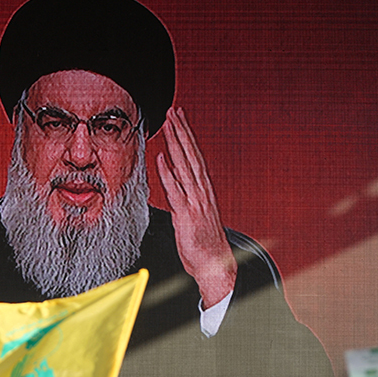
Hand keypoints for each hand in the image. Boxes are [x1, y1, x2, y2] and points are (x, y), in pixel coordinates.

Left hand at [156, 107, 236, 308]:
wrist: (216, 266)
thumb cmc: (204, 242)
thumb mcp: (193, 213)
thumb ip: (183, 194)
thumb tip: (172, 178)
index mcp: (203, 189)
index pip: (194, 155)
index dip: (186, 135)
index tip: (179, 118)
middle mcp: (202, 191)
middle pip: (191, 154)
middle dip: (182, 131)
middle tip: (174, 110)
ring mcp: (195, 202)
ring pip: (185, 166)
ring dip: (175, 144)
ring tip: (168, 124)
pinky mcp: (187, 215)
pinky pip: (176, 191)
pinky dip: (168, 174)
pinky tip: (161, 158)